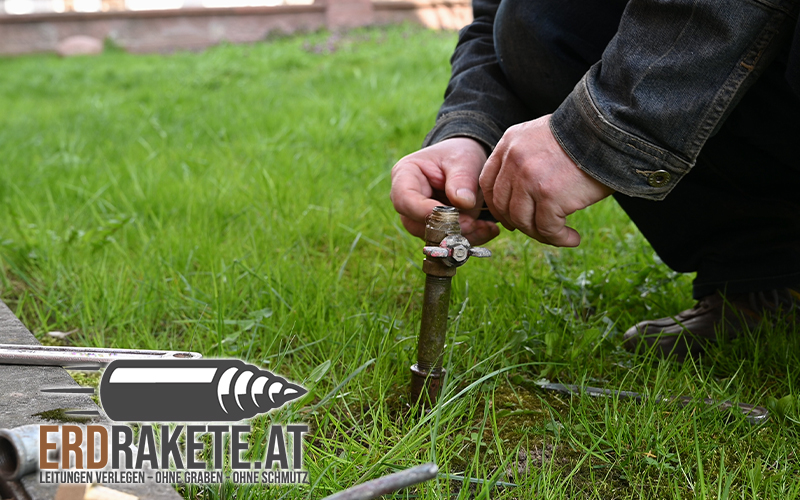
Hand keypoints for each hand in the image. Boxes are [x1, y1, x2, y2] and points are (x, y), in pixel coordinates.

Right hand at [390, 137, 499, 244]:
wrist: (466, 163)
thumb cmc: (459, 155)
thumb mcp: (464, 160)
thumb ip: (463, 179)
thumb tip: (464, 203)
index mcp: (405, 175)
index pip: (404, 199)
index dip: (424, 211)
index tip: (452, 214)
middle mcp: (407, 200)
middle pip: (416, 224)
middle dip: (447, 228)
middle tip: (474, 223)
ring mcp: (419, 217)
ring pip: (433, 238)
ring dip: (461, 236)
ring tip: (487, 227)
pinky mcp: (434, 229)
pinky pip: (448, 241)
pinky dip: (470, 238)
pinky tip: (488, 229)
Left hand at [480, 115, 613, 246]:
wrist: (610, 130)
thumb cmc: (585, 136)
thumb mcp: (543, 136)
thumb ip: (526, 157)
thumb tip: (521, 193)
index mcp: (510, 142)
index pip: (488, 181)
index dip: (497, 205)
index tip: (509, 218)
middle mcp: (514, 159)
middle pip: (503, 204)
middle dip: (518, 223)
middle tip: (537, 230)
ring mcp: (529, 178)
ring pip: (522, 220)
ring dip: (540, 234)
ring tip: (559, 235)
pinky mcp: (549, 195)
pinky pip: (547, 228)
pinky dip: (559, 238)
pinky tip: (572, 238)